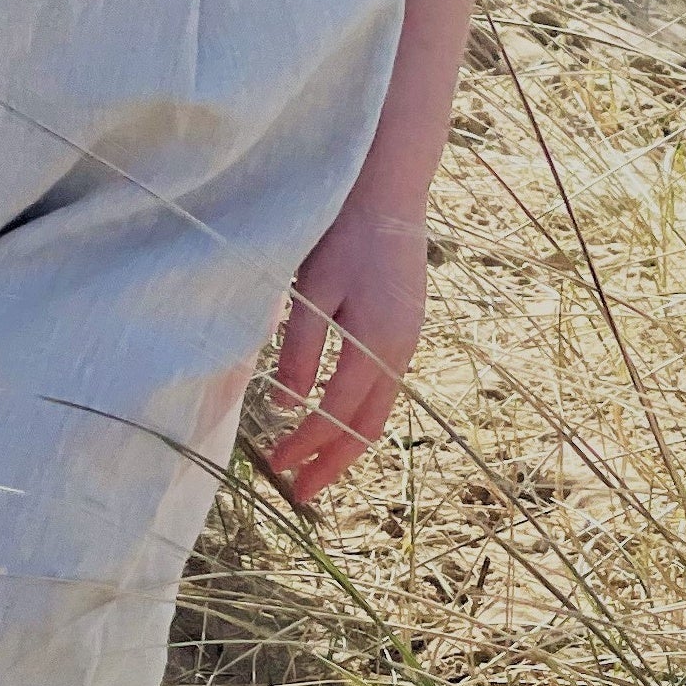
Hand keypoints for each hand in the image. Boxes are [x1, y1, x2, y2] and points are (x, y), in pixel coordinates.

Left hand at [261, 194, 427, 507]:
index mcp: (377, 344)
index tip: (277, 468)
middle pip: (368, 427)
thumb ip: (301, 351)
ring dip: (346, 444)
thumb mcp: (314, 291)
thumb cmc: (344, 233)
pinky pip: (383, 388)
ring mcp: (407, 340)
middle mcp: (400, 351)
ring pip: (379, 410)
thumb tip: (288, 409)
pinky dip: (359, 415)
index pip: (337, 415)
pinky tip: (337, 419)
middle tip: (301, 494)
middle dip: (333, 463)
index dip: (307, 446)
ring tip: (317, 465)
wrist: (389, 191)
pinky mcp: (404, 328)